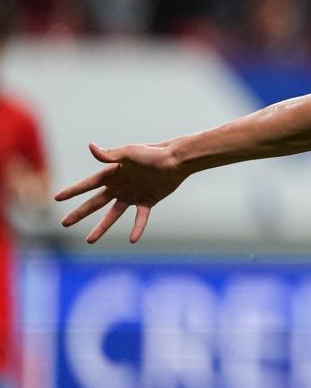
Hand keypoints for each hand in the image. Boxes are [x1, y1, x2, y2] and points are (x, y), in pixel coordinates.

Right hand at [55, 143, 186, 242]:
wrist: (176, 160)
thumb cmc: (152, 153)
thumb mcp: (129, 153)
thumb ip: (110, 154)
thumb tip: (91, 146)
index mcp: (112, 173)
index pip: (87, 184)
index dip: (73, 191)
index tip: (57, 198)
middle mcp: (120, 185)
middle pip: (95, 202)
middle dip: (80, 212)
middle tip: (64, 223)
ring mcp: (132, 194)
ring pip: (113, 214)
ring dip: (102, 227)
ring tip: (90, 240)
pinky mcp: (147, 201)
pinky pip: (140, 218)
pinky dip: (137, 228)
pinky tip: (133, 240)